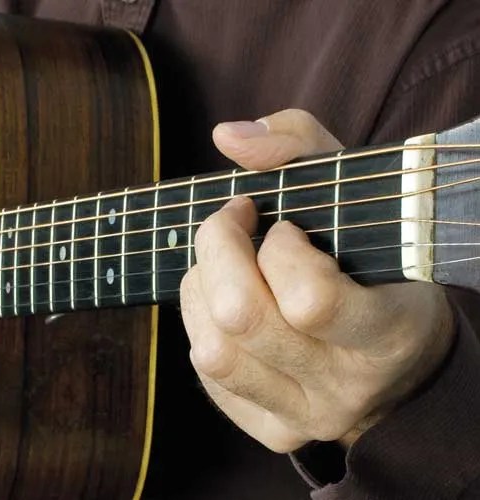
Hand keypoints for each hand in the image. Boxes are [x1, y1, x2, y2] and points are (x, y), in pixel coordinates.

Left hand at [180, 109, 454, 451]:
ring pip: (214, 350)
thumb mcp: (361, 192)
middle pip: (242, 320)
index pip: (309, 299)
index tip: (281, 223)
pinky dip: (201, 324)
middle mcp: (345, 386)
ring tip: (224, 263)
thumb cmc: (376, 262)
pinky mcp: (272, 430)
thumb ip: (299, 145)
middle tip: (233, 222)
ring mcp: (306, 415)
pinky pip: (208, 375)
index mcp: (387, 332)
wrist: (400, 361)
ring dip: (201, 288)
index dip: (279, 248)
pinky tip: (225, 304)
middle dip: (218, 250)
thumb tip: (226, 137)